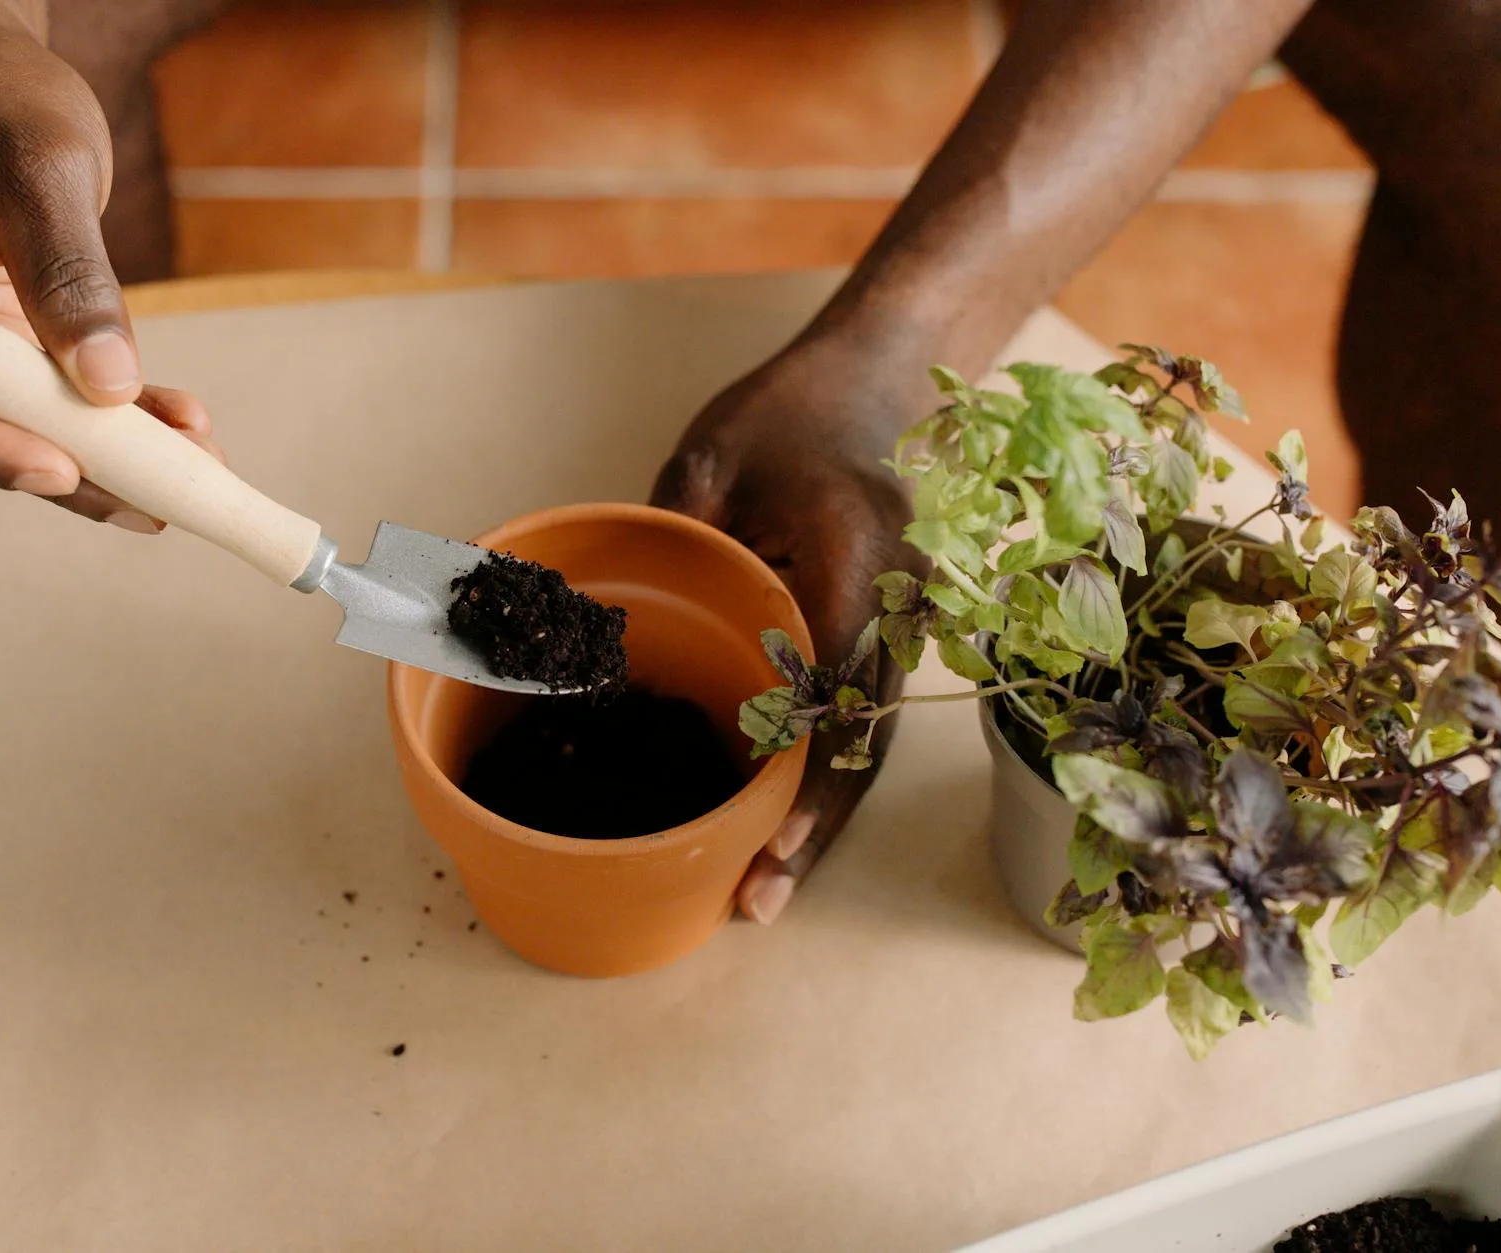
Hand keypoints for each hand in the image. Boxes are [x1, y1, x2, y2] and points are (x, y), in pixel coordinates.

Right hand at [0, 21, 219, 530]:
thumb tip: (109, 385)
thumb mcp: (45, 172)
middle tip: (161, 498)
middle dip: (64, 464)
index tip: (65, 473)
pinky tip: (176, 429)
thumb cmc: (0, 102)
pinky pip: (27, 407)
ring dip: (98, 455)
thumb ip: (71, 277)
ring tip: (192, 464)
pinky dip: (101, 423)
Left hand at [652, 330, 930, 923]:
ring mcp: (901, 625)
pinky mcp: (885, 637)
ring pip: (868, 742)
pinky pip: (859, 719)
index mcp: (853, 554)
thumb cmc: (792, 408)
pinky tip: (786, 829)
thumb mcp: (712, 453)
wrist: (879, 379)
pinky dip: (825, 780)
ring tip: (769, 892)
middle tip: (759, 899)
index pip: (834, 678)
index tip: (769, 827)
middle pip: (862, 736)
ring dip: (822, 818)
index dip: (803, 762)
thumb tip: (599, 623)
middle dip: (814, 823)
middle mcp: (894, 603)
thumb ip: (669, 539)